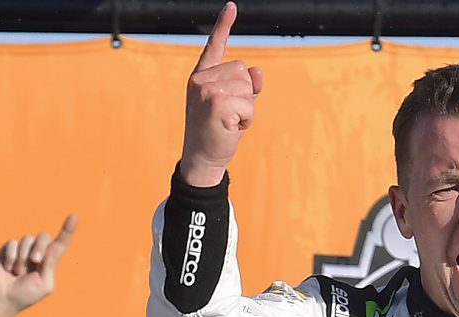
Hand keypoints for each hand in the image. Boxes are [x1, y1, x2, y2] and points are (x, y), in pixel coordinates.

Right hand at [0, 215, 77, 315]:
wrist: (2, 300)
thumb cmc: (25, 296)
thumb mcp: (45, 285)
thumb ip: (50, 265)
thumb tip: (51, 246)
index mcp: (48, 262)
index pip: (60, 244)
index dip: (67, 231)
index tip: (74, 217)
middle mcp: (36, 252)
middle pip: (44, 236)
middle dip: (40, 247)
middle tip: (35, 261)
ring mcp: (21, 250)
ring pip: (27, 239)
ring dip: (23, 258)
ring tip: (17, 273)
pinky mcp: (7, 249)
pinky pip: (13, 243)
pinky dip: (12, 257)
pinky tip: (8, 269)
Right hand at [180, 2, 261, 189]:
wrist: (202, 159)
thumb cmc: (216, 132)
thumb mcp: (232, 105)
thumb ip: (246, 87)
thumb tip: (257, 72)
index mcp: (201, 76)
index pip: (214, 46)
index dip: (223, 25)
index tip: (232, 6)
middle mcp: (201, 80)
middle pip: (242, 71)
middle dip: (245, 95)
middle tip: (228, 115)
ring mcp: (207, 90)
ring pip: (248, 88)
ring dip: (247, 109)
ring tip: (229, 122)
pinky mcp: (217, 103)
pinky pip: (249, 104)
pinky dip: (247, 119)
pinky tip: (231, 128)